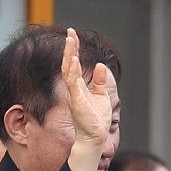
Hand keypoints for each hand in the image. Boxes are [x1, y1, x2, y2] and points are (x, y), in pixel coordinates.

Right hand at [63, 28, 111, 170]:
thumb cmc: (97, 121)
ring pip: (68, 71)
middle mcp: (74, 90)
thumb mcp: (102, 97)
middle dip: (70, 48)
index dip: (74, 50)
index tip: (73, 35)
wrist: (95, 138)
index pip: (75, 65)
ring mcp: (74, 95)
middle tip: (70, 32)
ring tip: (70, 40)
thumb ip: (100, 82)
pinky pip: (72, 83)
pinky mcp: (76, 101)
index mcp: (79, 88)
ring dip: (69, 55)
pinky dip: (72, 71)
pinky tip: (73, 59)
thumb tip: (101, 66)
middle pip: (69, 64)